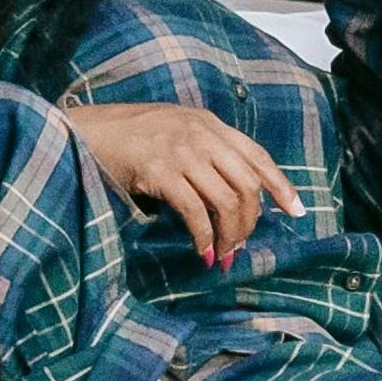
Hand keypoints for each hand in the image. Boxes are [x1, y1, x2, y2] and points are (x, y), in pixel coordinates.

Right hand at [73, 101, 288, 264]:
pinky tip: (200, 251)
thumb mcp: (176, 132)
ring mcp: (181, 151)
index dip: (281, 185)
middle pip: (247, 184)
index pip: (258, 156)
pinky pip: (194, 211)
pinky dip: (203, 237)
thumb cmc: (129, 137)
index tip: (296, 211)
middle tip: (238, 247)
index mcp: (209, 124)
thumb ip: (205, 152)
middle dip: (250, 222)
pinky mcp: (160, 170)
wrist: (85, 131)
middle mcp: (201, 134)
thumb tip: (233, 198)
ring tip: (220, 256)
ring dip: (228, 235)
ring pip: (226, 200)